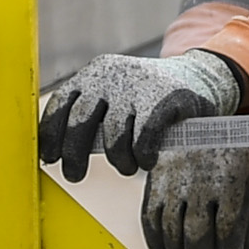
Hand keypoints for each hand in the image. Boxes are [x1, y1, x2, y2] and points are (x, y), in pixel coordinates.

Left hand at [38, 50, 246, 179]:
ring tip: (127, 167)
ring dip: (118, 160)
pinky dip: (143, 156)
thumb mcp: (114, 94)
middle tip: (74, 175)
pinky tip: (147, 160)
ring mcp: (138, 85)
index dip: (50, 135)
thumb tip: (59, 151)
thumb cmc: (148, 96)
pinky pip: (143, 140)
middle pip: (80, 122)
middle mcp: (111, 75)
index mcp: (94, 73)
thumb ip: (90, 114)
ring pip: (114, 137)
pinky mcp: (164, 99)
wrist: (200, 76)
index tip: (48, 158)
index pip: (60, 103)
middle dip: (73, 155)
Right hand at [142, 142, 248, 248]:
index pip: (227, 230)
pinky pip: (150, 221)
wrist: (202, 116)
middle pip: (196, 237)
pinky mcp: (153, 183)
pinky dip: (157, 245)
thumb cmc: (237, 153)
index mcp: (230, 180)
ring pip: (171, 233)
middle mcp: (198, 182)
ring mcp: (172, 183)